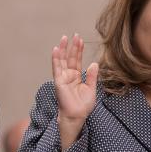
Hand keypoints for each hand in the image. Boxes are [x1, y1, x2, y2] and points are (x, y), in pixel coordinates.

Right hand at [52, 34, 97, 150]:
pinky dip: (56, 59)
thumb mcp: (91, 89)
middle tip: (74, 35)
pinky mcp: (58, 82)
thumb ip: (92, 76)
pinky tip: (56, 49)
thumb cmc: (83, 105)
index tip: (80, 40)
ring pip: (62, 61)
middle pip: (69, 58)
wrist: (77, 116)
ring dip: (63, 49)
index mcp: (76, 76)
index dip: (78, 50)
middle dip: (72, 47)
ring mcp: (62, 78)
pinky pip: (57, 68)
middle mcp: (68, 75)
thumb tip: (94, 63)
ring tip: (64, 38)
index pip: (77, 60)